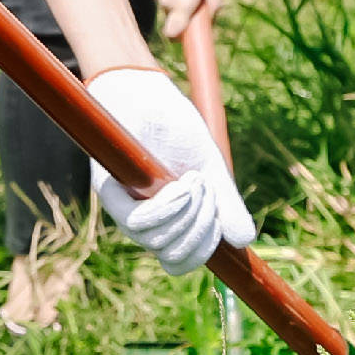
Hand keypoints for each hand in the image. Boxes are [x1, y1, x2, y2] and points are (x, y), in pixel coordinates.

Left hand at [84, 65, 256, 275]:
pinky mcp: (109, 192)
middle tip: (208, 190)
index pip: (181, 261)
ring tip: (195, 178)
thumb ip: (225, 204)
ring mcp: (125, 208)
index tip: (225, 227)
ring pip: (158, 241)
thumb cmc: (176, 129)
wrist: (147, 93)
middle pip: (173, 256)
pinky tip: (181, 183)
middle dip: (202, 230)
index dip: (203, 252)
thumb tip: (245, 241)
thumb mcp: (210, 168)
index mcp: (168, 220)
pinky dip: (168, 207)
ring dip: (187, 213)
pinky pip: (140, 221)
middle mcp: (144, 220)